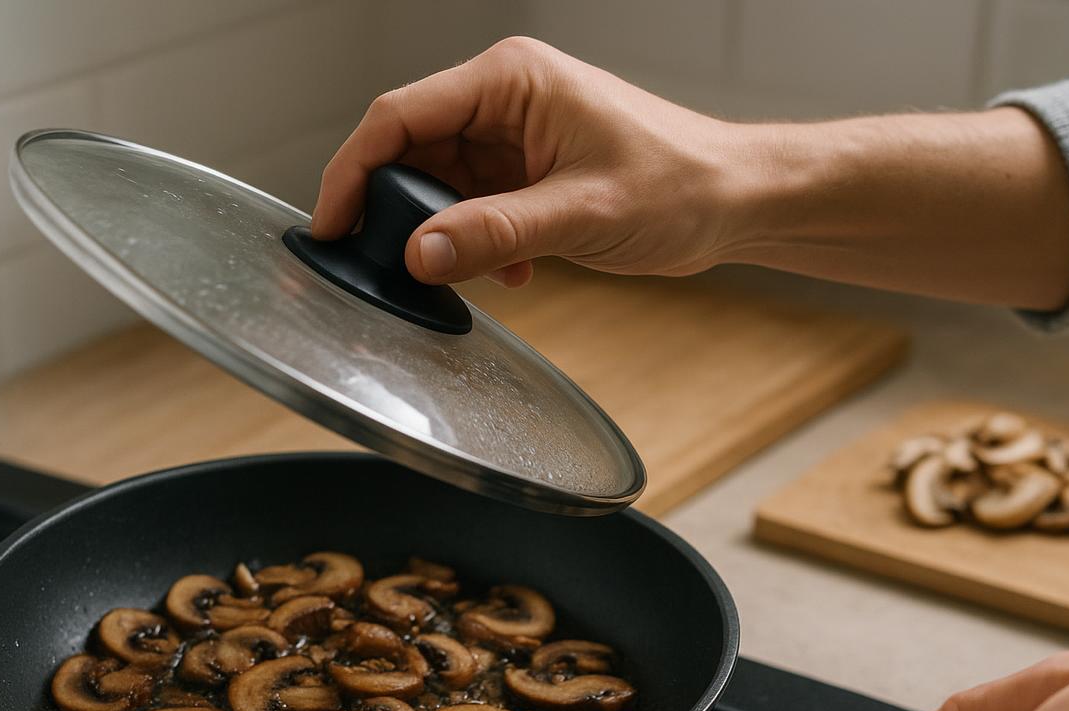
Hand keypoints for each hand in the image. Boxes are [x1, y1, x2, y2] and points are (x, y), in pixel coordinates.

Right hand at [312, 37, 746, 287]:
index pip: (399, 116)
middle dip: (397, 212)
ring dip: (443, 236)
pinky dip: (476, 244)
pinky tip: (510, 273)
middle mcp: (503, 99)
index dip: (353, 172)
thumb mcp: (581, 213)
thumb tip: (420, 255)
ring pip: (438, 186)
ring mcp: (514, 136)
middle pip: (409, 152)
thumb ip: (496, 233)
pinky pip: (472, 208)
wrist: (737, 201)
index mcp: (510, 79)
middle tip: (393, 267)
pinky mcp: (526, 173)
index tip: (332, 226)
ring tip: (469, 274)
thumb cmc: (681, 183)